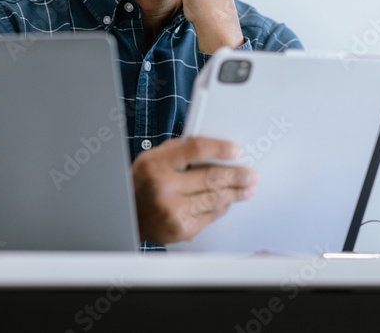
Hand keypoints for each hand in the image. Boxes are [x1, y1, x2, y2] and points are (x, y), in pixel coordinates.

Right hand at [132, 136, 256, 243]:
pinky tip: (228, 201)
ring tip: (247, 188)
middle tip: (251, 175)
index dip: (219, 149)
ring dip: (235, 193)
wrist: (128, 214)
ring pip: (215, 199)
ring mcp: (174, 212)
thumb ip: (182, 150)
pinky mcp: (182, 229)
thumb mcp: (154, 157)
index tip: (236, 151)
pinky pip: (211, 216)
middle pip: (211, 178)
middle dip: (236, 176)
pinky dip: (221, 207)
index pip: (195, 150)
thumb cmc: (144, 182)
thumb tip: (217, 150)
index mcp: (157, 164)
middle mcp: (164, 189)